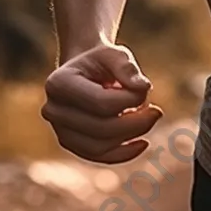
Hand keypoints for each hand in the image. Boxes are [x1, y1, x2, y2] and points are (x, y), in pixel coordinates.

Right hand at [41, 42, 163, 163]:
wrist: (87, 70)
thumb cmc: (102, 61)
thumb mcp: (114, 54)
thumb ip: (127, 67)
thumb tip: (143, 87)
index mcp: (58, 83)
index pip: (100, 102)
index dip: (129, 99)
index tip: (145, 88)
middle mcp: (53, 110)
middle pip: (100, 128)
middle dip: (134, 122)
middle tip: (157, 111)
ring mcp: (60, 130)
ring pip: (99, 146)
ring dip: (130, 135)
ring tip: (150, 118)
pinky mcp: (72, 144)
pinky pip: (98, 156)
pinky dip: (122, 153)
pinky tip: (142, 143)